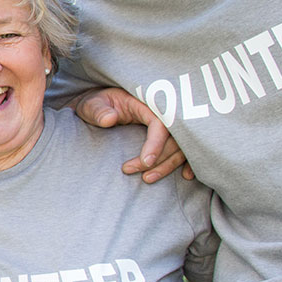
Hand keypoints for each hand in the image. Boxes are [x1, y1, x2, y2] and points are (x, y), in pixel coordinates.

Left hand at [71, 88, 192, 182]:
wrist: (99, 105)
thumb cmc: (97, 104)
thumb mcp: (92, 104)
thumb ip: (98, 111)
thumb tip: (109, 119)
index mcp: (146, 102)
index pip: (160, 123)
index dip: (156, 144)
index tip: (144, 162)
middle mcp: (162, 112)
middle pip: (174, 138)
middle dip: (159, 160)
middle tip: (136, 174)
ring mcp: (169, 124)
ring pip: (181, 147)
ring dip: (169, 165)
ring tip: (147, 179)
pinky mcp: (170, 134)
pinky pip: (187, 148)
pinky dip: (189, 162)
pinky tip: (186, 176)